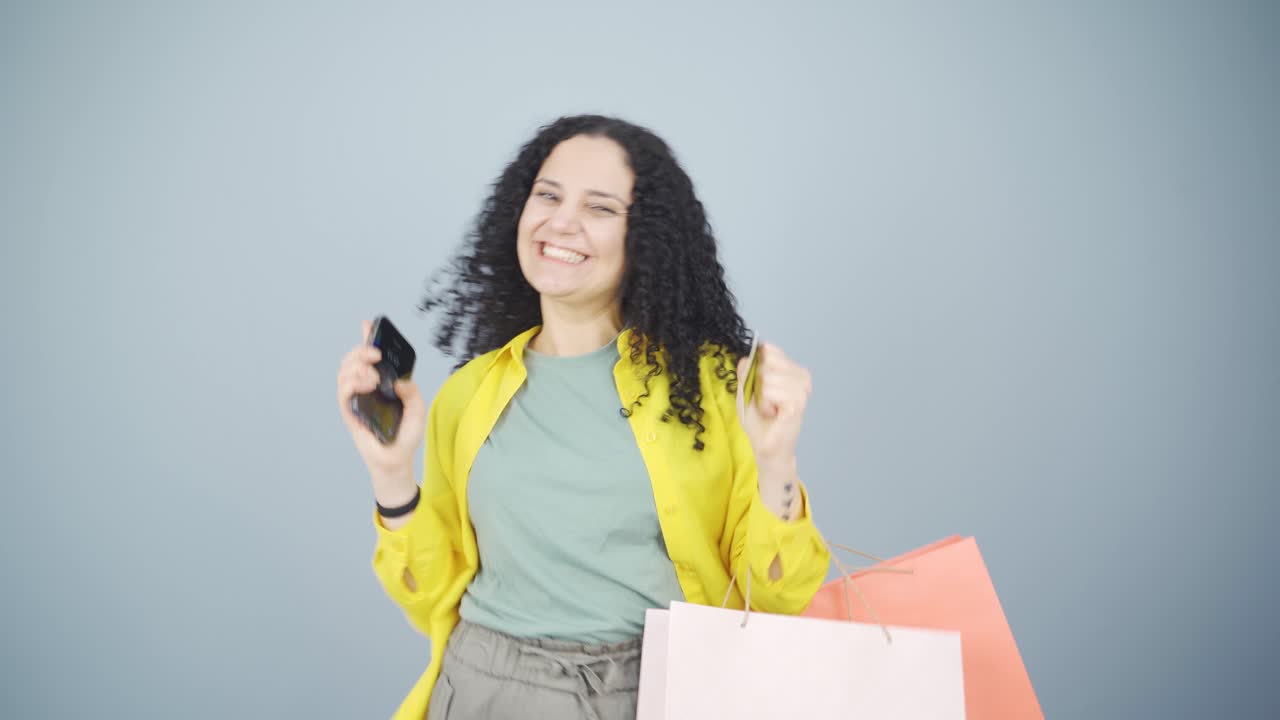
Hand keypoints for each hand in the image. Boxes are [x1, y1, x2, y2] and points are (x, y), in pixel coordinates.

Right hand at [336, 320, 426, 497]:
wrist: (397, 459)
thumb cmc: (405, 435)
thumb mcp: (417, 410)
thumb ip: (412, 392)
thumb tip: (398, 381)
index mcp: (380, 382)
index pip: (369, 357)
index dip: (366, 338)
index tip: (367, 324)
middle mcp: (364, 387)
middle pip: (352, 360)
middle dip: (360, 350)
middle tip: (375, 355)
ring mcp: (355, 398)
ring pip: (344, 372)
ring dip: (357, 367)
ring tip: (374, 376)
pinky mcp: (349, 412)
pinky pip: (343, 392)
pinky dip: (352, 383)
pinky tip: (367, 384)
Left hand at [736, 342, 812, 467]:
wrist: (765, 446)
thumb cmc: (758, 418)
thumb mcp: (746, 389)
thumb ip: (745, 371)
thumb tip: (747, 357)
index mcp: (792, 369)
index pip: (768, 349)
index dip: (756, 366)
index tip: (760, 385)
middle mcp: (802, 375)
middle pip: (766, 360)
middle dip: (758, 382)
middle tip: (765, 400)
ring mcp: (802, 388)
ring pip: (767, 376)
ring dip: (761, 396)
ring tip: (769, 408)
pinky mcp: (798, 402)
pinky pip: (769, 391)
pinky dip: (764, 404)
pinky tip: (773, 414)